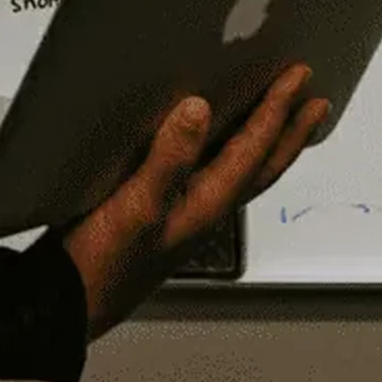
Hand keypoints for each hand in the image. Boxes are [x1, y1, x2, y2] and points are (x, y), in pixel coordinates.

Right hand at [61, 65, 327, 338]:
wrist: (66, 303)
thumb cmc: (102, 267)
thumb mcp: (136, 207)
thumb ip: (169, 160)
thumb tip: (198, 110)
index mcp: (206, 205)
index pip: (253, 149)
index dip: (277, 110)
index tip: (298, 78)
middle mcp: (203, 208)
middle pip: (262, 165)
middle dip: (291, 132)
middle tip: (316, 102)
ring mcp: (184, 212)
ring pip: (242, 171)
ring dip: (267, 143)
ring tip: (284, 119)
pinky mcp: (160, 211)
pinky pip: (211, 174)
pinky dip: (226, 153)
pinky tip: (212, 144)